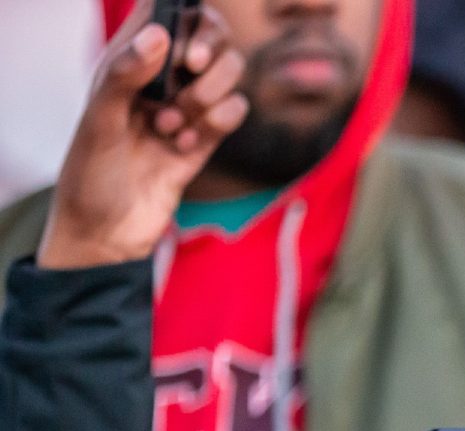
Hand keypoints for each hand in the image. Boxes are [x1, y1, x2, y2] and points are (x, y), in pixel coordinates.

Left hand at [37, 0, 249, 269]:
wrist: (109, 234)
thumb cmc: (90, 176)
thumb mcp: (99, 123)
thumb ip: (124, 75)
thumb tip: (160, 35)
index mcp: (127, 62)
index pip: (168, 13)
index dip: (188, 18)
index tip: (183, 42)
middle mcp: (160, 80)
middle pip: (212, 36)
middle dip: (211, 54)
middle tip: (192, 71)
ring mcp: (187, 108)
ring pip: (230, 74)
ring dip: (210, 96)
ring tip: (174, 125)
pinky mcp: (207, 137)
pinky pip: (234, 112)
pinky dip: (217, 126)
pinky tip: (184, 147)